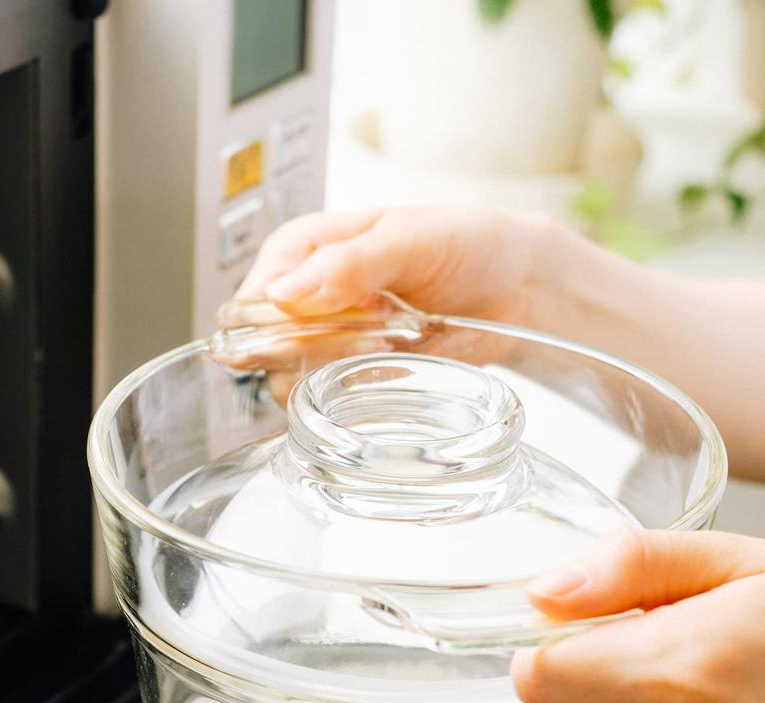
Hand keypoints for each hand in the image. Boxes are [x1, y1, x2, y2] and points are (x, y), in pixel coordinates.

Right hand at [228, 207, 555, 401]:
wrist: (512, 288)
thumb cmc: (463, 245)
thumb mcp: (408, 237)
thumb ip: (347, 264)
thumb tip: (282, 293)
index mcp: (300, 251)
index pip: (251, 298)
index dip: (276, 319)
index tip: (331, 313)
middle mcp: (302, 300)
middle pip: (262, 346)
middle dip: (314, 346)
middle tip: (375, 326)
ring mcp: (323, 343)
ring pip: (288, 380)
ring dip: (336, 370)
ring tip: (390, 341)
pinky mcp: (347, 378)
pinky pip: (325, 403)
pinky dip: (355, 392)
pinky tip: (394, 363)